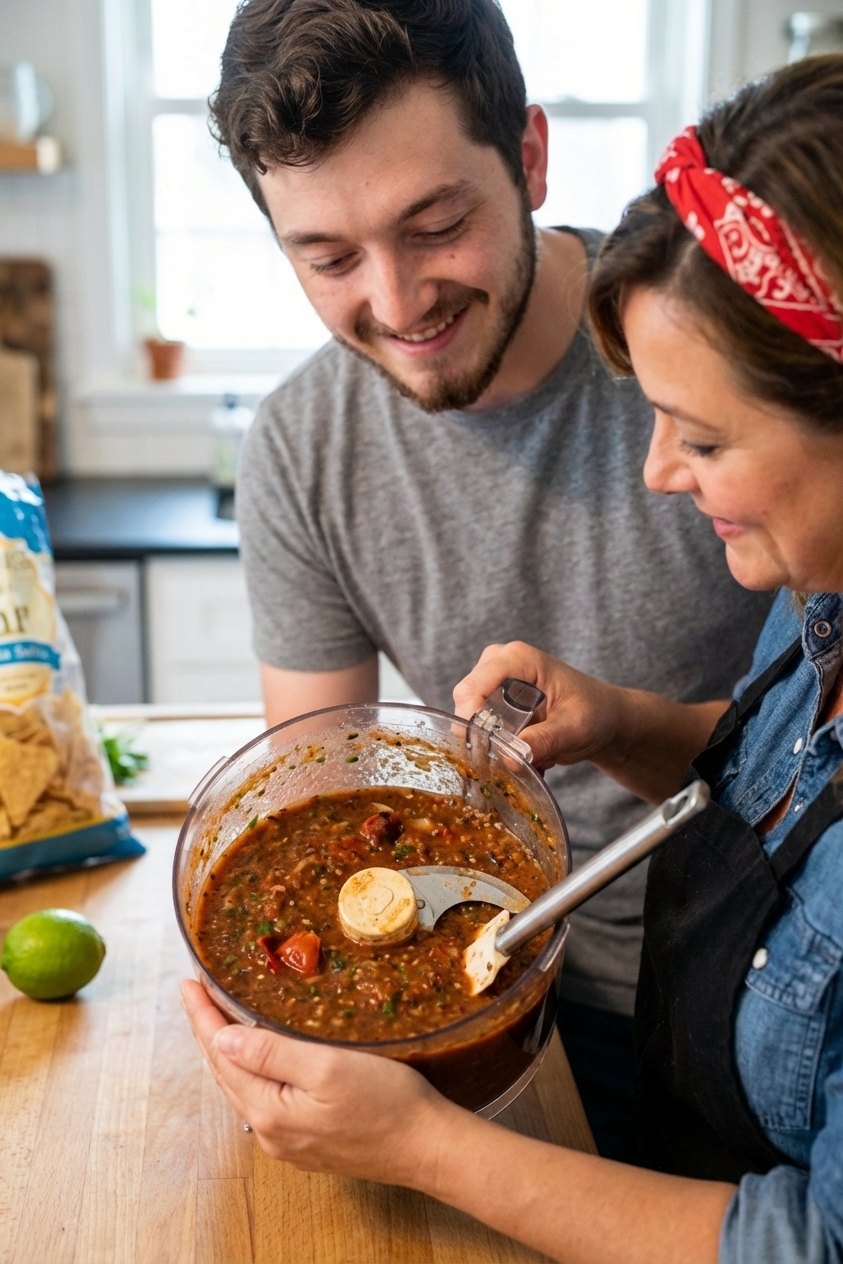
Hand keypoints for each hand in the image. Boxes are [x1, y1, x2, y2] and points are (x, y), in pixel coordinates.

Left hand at [180, 979, 458, 1184]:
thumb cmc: (387, 1104)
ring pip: (243, 1086)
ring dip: (228, 1051)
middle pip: (226, 1073)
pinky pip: (264, 1098)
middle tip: (197, 994)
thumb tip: (222, 1039)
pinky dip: (252, 1070)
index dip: (203, 1016)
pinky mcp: (307, 1140)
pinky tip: (257, 1056)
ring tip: (218, 1018)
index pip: (222, 1055)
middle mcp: (271, 1133)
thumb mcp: (327, 1067)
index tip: (189, 984)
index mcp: (269, 1112)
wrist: (427, 1146)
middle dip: (209, 1031)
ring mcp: (288, 1140)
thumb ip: (271, 1054)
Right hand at [454, 641, 620, 770]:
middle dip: (484, 736)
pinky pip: (481, 727)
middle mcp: (499, 663)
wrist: (605, 717)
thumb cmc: (595, 712)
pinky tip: (530, 753)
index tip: (485, 750)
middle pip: (466, 702)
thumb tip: (509, 758)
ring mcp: (494, 681)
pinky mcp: (494, 700)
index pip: (473, 688)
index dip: (471, 719)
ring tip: (533, 755)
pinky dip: (501, 746)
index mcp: (518, 658)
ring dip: (496, 745)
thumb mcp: (575, 729)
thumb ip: (543, 741)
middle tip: (511, 759)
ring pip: (471, 719)